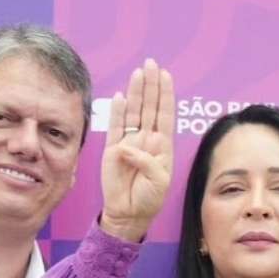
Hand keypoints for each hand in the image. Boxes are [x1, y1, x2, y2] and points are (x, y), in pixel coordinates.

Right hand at [100, 58, 174, 240]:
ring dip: (135, 93)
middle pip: (149, 107)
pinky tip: (120, 96)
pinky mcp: (112, 149)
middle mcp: (147, 141)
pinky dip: (117, 111)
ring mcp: (129, 143)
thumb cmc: (149, 199)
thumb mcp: (158, 181)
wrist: (129, 213)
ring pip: (133, 112)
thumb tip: (127, 147)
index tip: (166, 76)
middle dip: (150, 86)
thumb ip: (146, 162)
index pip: (164, 115)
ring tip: (138, 73)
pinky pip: (115, 127)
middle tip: (151, 64)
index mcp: (162, 147)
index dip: (165, 95)